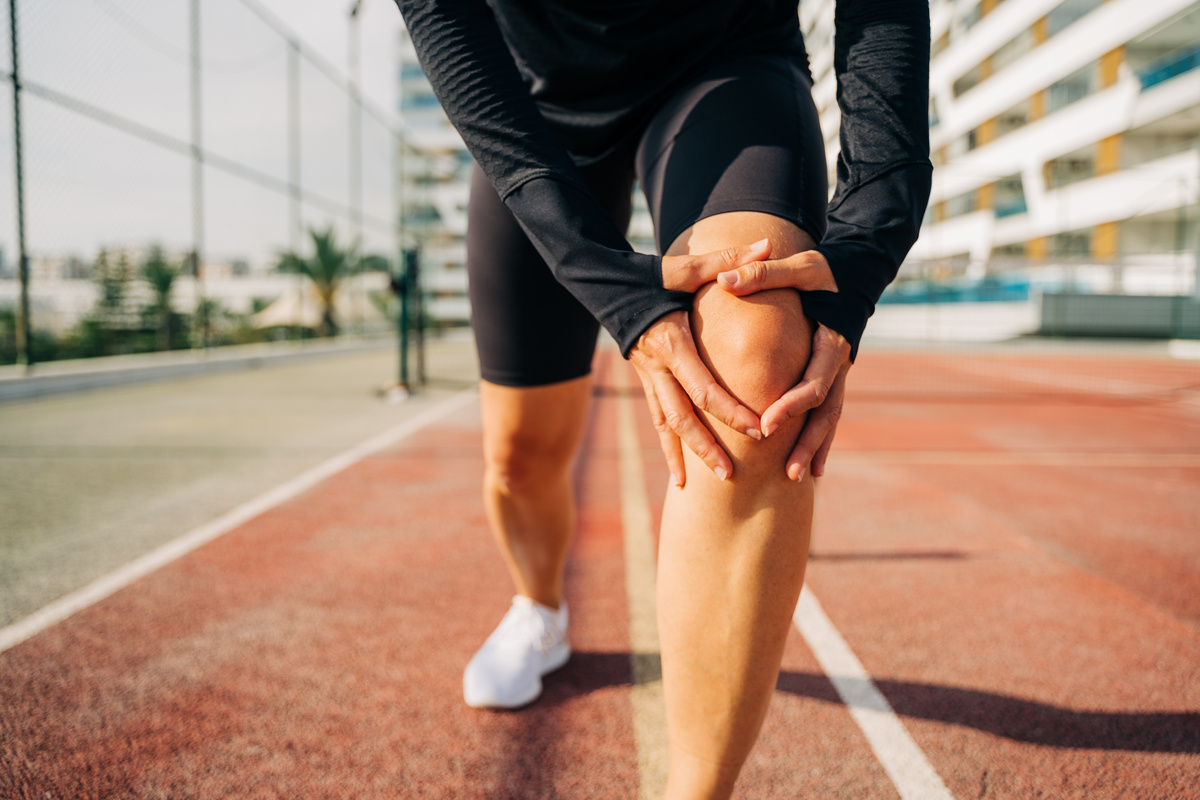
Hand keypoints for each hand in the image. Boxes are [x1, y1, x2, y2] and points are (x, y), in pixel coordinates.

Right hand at [629, 239, 773, 486]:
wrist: (602, 284)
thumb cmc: (649, 275)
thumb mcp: (686, 267)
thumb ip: (729, 260)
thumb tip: (768, 243)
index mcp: (672, 343)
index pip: (704, 387)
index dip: (731, 411)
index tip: (758, 429)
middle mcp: (657, 367)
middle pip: (683, 418)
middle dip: (708, 446)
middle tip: (732, 474)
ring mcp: (648, 378)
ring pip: (667, 426)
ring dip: (687, 455)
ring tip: (705, 485)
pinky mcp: (645, 382)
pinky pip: (657, 421)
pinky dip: (669, 449)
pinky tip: (680, 477)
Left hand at [716, 249, 851, 480]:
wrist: (858, 273)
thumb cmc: (825, 270)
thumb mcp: (797, 267)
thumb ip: (762, 274)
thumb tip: (724, 280)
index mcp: (831, 342)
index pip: (812, 383)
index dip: (791, 406)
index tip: (766, 425)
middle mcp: (839, 363)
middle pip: (825, 412)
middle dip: (807, 442)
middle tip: (788, 471)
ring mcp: (839, 372)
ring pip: (830, 418)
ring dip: (816, 448)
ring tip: (798, 478)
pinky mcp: (832, 376)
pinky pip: (827, 412)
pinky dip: (820, 438)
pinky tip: (811, 465)